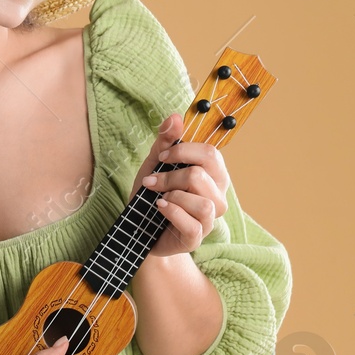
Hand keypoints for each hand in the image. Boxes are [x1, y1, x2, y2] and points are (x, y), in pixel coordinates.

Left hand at [134, 112, 229, 257]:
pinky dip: (172, 212)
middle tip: (152, 181)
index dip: (183, 150)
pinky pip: (193, 223)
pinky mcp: (197, 237)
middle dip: (171, 174)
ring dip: (173, 195)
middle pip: (204, 174)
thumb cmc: (152, 194)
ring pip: (203, 202)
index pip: (212, 153)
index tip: (162, 156)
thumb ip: (165, 141)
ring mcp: (210, 219)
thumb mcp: (154, 165)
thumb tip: (176, 117)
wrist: (137, 230)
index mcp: (212, 175)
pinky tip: (160, 207)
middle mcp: (217, 196)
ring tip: (158, 197)